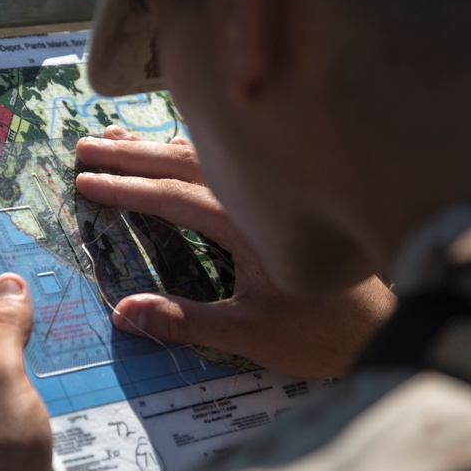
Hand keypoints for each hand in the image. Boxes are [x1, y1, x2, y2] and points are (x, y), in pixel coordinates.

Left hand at [0, 274, 51, 470]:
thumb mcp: (2, 372)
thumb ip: (4, 324)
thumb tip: (6, 283)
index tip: (29, 295)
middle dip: (18, 345)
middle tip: (49, 345)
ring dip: (27, 380)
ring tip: (52, 386)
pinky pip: (2, 412)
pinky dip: (26, 409)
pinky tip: (49, 415)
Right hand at [75, 127, 394, 377]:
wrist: (384, 325)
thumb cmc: (323, 332)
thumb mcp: (251, 334)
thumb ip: (187, 321)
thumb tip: (125, 312)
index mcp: (249, 223)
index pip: (174, 197)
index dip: (126, 188)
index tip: (86, 182)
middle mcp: (260, 195)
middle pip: (185, 163)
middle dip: (131, 156)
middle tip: (85, 146)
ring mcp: (273, 192)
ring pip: (207, 155)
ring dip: (158, 146)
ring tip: (116, 136)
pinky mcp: (282, 197)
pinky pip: (227, 162)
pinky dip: (192, 151)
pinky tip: (178, 148)